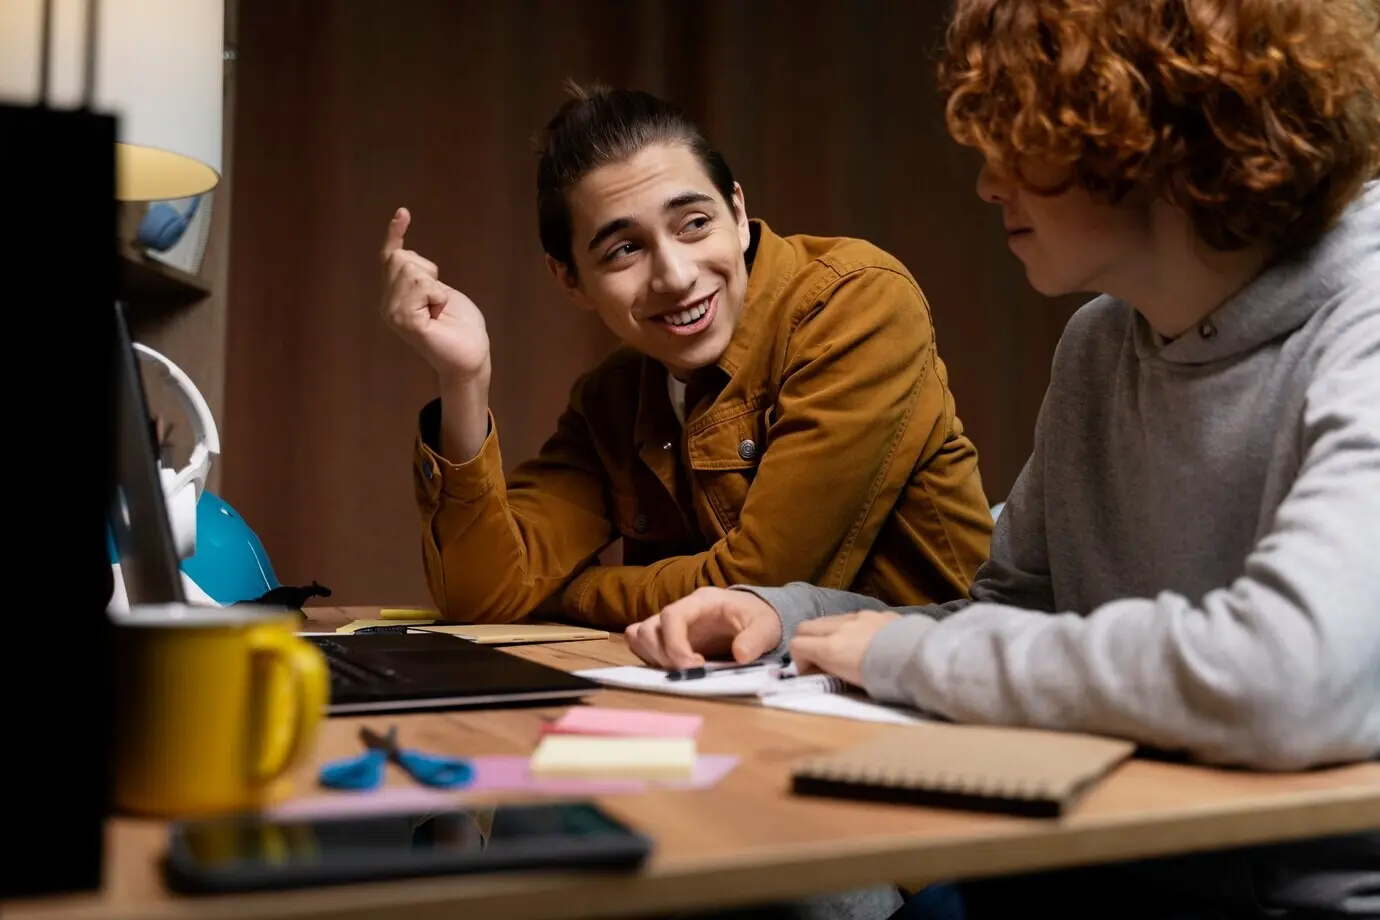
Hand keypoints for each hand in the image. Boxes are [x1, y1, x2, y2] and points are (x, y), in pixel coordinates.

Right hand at [380, 208, 490, 382]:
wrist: (471, 359)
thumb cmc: (462, 328)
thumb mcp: (442, 291)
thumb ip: (422, 277)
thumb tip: (407, 256)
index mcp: (395, 298)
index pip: (390, 258)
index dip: (395, 233)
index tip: (403, 212)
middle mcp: (387, 305)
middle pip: (403, 258)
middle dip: (429, 271)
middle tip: (439, 302)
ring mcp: (392, 313)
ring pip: (411, 269)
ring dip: (435, 286)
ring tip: (439, 311)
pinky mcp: (404, 320)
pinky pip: (422, 286)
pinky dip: (438, 295)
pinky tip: (438, 314)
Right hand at [626, 587, 782, 669]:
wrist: (756, 617)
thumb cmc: (759, 618)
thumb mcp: (766, 627)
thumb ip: (755, 640)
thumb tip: (740, 655)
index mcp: (702, 602)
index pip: (671, 616)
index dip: (675, 644)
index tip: (693, 667)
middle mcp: (681, 610)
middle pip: (649, 628)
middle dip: (663, 656)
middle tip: (689, 673)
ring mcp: (671, 624)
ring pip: (640, 636)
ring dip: (653, 658)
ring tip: (680, 671)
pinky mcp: (668, 638)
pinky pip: (641, 643)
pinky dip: (649, 658)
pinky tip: (673, 669)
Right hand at [790, 611, 900, 685]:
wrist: (919, 659)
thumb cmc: (885, 680)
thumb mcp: (851, 682)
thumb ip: (832, 669)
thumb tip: (821, 668)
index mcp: (831, 647)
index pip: (797, 645)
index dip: (798, 661)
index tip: (811, 673)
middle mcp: (841, 627)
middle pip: (806, 626)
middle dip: (806, 642)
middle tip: (818, 659)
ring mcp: (860, 617)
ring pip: (830, 619)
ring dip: (827, 632)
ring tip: (843, 649)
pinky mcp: (878, 614)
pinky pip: (855, 617)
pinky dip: (851, 628)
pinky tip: (866, 641)